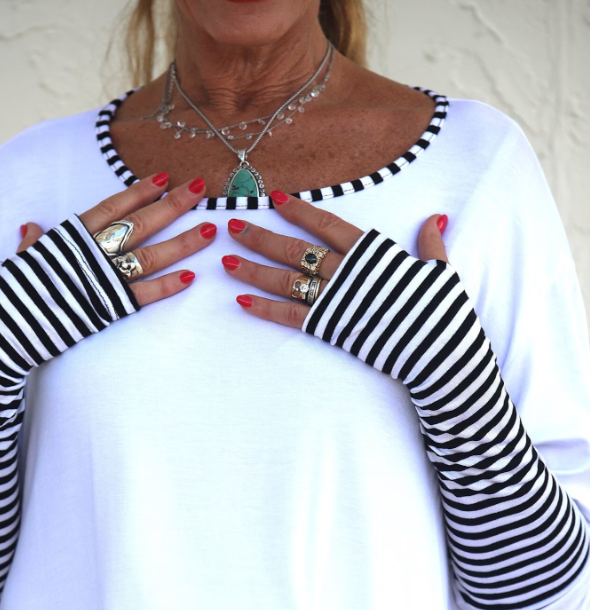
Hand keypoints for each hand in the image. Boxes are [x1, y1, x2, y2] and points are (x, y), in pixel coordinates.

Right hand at [17, 173, 216, 303]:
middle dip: (173, 205)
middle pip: (141, 223)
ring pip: (153, 255)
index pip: (113, 206)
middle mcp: (94, 251)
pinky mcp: (111, 306)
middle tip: (200, 189)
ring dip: (184, 242)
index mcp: (73, 235)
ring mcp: (105, 278)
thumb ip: (34, 243)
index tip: (163, 177)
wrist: (8, 326)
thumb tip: (32, 228)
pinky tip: (192, 276)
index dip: (139, 191)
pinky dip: (169, 285)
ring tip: (210, 229)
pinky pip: (146, 294)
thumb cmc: (13, 292)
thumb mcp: (22, 259)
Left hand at [221, 191, 448, 326]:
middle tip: (233, 226)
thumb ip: (431, 244)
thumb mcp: (440, 271)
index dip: (299, 210)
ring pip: (284, 279)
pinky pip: (288, 315)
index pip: (327, 224)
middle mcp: (346, 270)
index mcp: (371, 252)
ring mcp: (334, 299)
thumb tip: (434, 219)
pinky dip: (263, 308)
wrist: (438, 351)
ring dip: (253, 269)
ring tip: (226, 260)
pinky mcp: (328, 327)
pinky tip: (240, 301)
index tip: (275, 198)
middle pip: (295, 249)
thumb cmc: (443, 312)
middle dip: (261, 236)